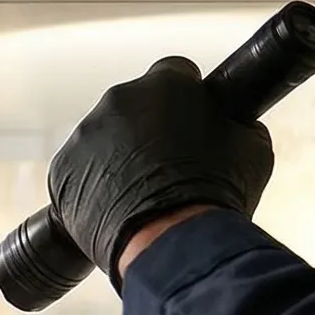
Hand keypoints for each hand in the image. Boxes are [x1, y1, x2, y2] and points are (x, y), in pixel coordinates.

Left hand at [49, 57, 272, 287]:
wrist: (173, 241)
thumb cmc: (216, 192)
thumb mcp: (252, 147)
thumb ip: (235, 122)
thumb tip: (231, 123)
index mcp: (165, 83)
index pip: (174, 73)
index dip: (184, 97)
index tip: (189, 119)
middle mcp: (118, 100)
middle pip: (134, 107)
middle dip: (149, 128)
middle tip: (167, 165)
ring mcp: (85, 135)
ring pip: (103, 139)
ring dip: (119, 157)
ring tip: (141, 193)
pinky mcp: (61, 171)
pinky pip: (79, 172)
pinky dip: (94, 186)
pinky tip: (116, 207)